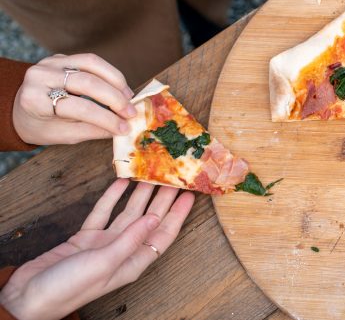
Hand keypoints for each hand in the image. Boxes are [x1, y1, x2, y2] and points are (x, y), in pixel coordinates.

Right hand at [0, 180, 193, 319]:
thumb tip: (156, 218)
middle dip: (162, 199)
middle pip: (149, 220)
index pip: (164, 235)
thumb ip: (131, 239)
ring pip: (128, 213)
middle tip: (175, 177)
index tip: (190, 195)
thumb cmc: (68, 287)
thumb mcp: (105, 262)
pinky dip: (112, 197)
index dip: (178, 215)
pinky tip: (121, 182)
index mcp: (132, 262)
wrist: (28, 297)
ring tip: (151, 174)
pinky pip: (103, 213)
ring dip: (140, 194)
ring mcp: (103, 244)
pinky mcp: (84, 238)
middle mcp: (122, 251)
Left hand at [13, 53, 135, 144]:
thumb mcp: (63, 135)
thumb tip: (123, 129)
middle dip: (114, 98)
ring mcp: (49, 63)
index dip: (106, 118)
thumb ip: (92, 130)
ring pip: (91, 64)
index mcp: (35, 100)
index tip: (124, 128)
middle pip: (87, 82)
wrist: (21, 110)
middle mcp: (39, 76)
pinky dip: (109, 73)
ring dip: (116, 81)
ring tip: (129, 98)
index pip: (78, 107)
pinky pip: (90, 60)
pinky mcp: (60, 57)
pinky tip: (119, 87)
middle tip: (131, 113)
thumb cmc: (41, 125)